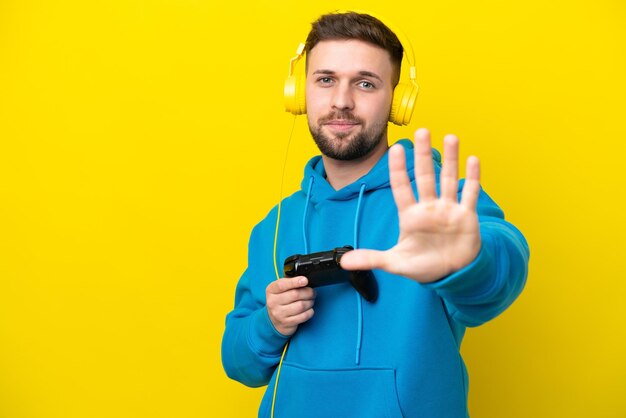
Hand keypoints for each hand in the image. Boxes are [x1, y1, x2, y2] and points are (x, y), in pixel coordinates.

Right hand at [266, 276, 315, 335]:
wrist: (274, 321)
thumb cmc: (280, 301)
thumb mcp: (280, 290)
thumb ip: (289, 282)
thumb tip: (303, 279)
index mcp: (271, 290)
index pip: (282, 285)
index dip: (295, 282)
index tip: (305, 280)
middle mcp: (273, 302)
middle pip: (295, 294)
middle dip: (308, 292)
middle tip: (312, 292)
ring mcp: (279, 314)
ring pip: (301, 305)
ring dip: (310, 302)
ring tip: (310, 300)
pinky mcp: (287, 323)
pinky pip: (303, 316)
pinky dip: (310, 311)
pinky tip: (309, 309)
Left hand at [340, 128, 481, 282]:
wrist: (450, 275)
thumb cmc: (422, 266)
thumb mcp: (395, 263)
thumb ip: (371, 259)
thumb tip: (344, 262)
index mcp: (410, 215)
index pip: (402, 187)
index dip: (398, 169)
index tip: (396, 148)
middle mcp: (429, 207)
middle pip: (426, 176)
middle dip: (423, 154)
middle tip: (421, 130)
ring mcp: (448, 210)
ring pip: (449, 179)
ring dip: (451, 159)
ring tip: (451, 137)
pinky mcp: (466, 217)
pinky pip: (469, 193)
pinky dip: (472, 177)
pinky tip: (473, 159)